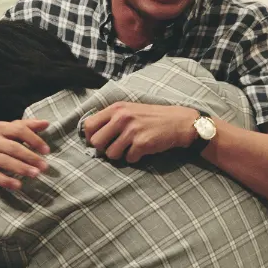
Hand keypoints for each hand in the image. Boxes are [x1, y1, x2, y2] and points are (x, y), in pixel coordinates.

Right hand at [0, 119, 50, 189]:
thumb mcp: (8, 130)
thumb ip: (27, 126)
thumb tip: (46, 123)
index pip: (19, 130)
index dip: (34, 140)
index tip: (46, 150)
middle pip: (13, 148)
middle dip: (30, 157)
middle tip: (44, 166)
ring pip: (5, 161)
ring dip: (21, 168)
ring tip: (35, 174)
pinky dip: (6, 181)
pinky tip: (18, 185)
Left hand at [84, 103, 198, 163]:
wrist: (178, 122)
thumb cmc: (152, 117)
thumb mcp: (129, 110)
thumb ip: (110, 118)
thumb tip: (91, 136)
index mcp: (116, 108)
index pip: (88, 125)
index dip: (91, 137)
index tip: (100, 141)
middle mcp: (122, 117)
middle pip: (96, 142)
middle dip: (104, 149)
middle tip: (115, 147)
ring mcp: (132, 130)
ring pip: (111, 154)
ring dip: (120, 155)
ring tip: (130, 148)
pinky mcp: (142, 143)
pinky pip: (128, 159)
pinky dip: (134, 158)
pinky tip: (142, 149)